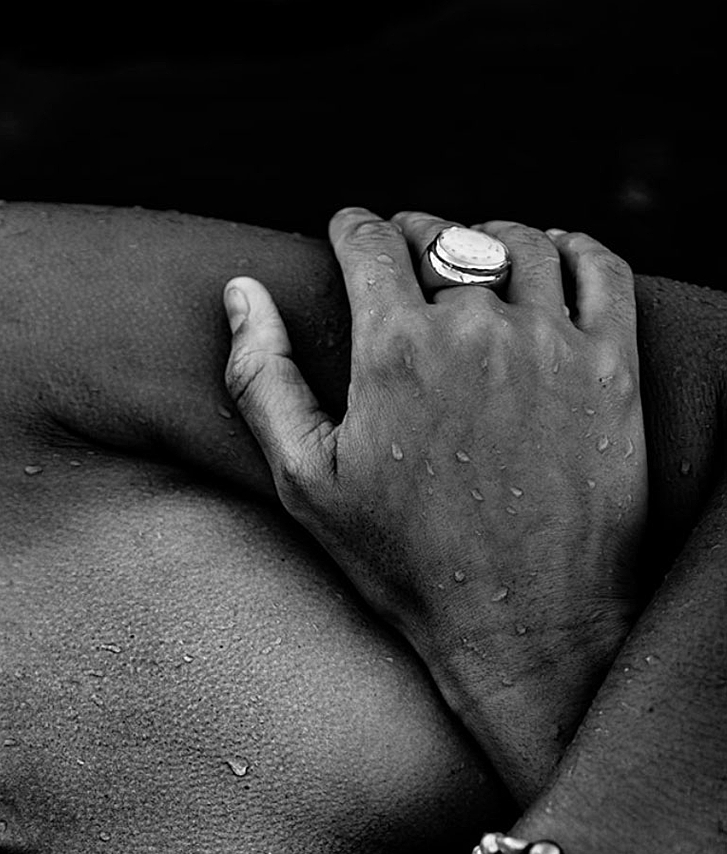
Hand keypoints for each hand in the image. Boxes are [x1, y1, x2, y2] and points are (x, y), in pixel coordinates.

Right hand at [222, 209, 647, 795]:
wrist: (522, 626)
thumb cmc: (403, 565)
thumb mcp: (305, 483)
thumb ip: (263, 379)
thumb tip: (241, 292)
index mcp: (395, 350)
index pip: (371, 241)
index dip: (352, 227)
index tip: (347, 229)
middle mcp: (477, 330)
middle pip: (444, 237)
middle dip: (416, 235)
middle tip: (406, 251)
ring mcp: (553, 344)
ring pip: (520, 243)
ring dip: (489, 238)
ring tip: (475, 259)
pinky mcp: (611, 367)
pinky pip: (598, 268)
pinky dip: (572, 250)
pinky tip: (552, 262)